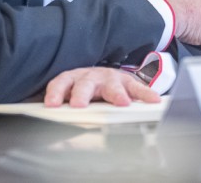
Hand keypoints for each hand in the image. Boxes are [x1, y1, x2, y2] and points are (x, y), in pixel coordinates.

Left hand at [43, 67, 161, 107]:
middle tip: (79, 105)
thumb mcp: (71, 94)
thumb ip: (62, 106)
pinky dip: (145, 94)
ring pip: (111, 85)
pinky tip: (152, 100)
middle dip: (81, 94)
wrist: (104, 76)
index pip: (61, 83)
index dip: (56, 93)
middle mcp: (90, 76)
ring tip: (122, 102)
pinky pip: (137, 87)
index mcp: (73, 79)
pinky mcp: (127, 82)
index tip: (51, 104)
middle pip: (84, 84)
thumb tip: (48, 125)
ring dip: (116, 94)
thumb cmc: (84, 90)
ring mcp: (110, 78)